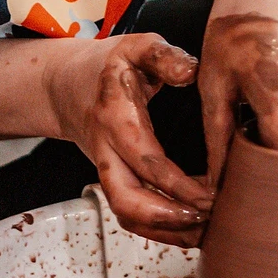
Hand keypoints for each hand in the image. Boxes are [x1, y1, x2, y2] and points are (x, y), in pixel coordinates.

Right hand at [45, 34, 213, 246]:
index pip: (147, 162)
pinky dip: (158, 228)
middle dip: (168, 219)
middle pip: (126, 200)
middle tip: (208, 220)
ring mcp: (105, 168)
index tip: (214, 194)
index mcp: (115, 118)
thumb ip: (163, 55)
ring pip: (126, 214)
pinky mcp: (111, 179)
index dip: (180, 186)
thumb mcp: (135, 46)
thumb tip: (191, 72)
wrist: (63, 85)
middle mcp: (105, 150)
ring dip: (164, 231)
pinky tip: (189, 226)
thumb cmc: (107, 66)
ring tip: (205, 231)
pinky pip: (129, 213)